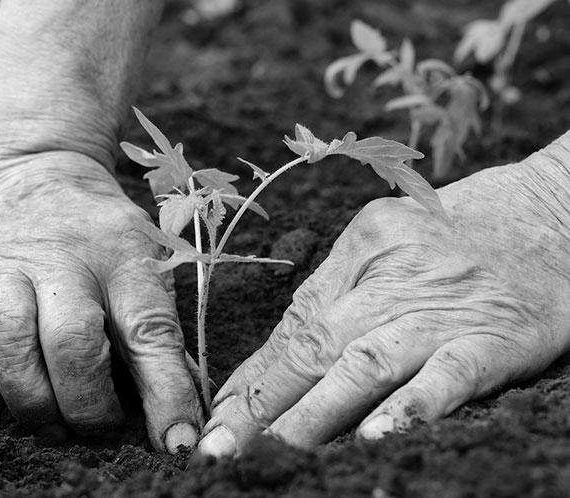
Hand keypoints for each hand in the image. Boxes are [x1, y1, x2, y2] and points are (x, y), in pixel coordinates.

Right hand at [0, 152, 201, 452]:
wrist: (34, 166)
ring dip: (29, 399)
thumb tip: (179, 409)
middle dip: (86, 404)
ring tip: (48, 426)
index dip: (166, 391)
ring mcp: (2, 264)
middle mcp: (62, 259)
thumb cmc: (99, 233)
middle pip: (72, 342)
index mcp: (123, 256)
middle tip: (97, 431)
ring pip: (8, 339)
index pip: (151, 329)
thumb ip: (155, 330)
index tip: (178, 441)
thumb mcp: (142, 260)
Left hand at [198, 151, 569, 456]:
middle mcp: (392, 274)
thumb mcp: (388, 244)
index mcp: (360, 246)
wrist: (553, 212)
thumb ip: (339, 297)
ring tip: (276, 452)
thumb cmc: (458, 235)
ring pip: (365, 362)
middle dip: (264, 402)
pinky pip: (446, 375)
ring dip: (315, 413)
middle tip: (222, 446)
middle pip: (315, 344)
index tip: (222, 414)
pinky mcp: (493, 336)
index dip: (254, 375)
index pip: (294, 324)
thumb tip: (278, 362)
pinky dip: (409, 406)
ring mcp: (442, 306)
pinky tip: (373, 436)